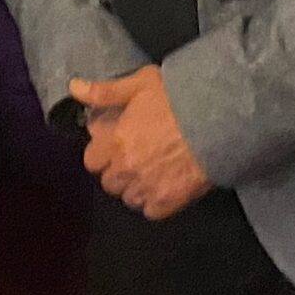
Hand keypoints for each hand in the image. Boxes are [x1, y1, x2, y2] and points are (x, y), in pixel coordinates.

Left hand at [70, 68, 211, 218]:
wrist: (221, 119)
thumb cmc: (181, 98)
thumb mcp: (141, 83)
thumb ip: (105, 91)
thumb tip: (74, 88)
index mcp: (115, 141)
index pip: (92, 159)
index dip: (104, 151)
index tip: (117, 143)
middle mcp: (125, 168)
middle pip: (109, 181)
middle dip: (119, 170)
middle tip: (138, 156)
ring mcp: (146, 187)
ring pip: (128, 197)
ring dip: (136, 186)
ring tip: (155, 170)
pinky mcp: (166, 202)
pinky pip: (150, 210)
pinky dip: (156, 200)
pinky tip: (168, 182)